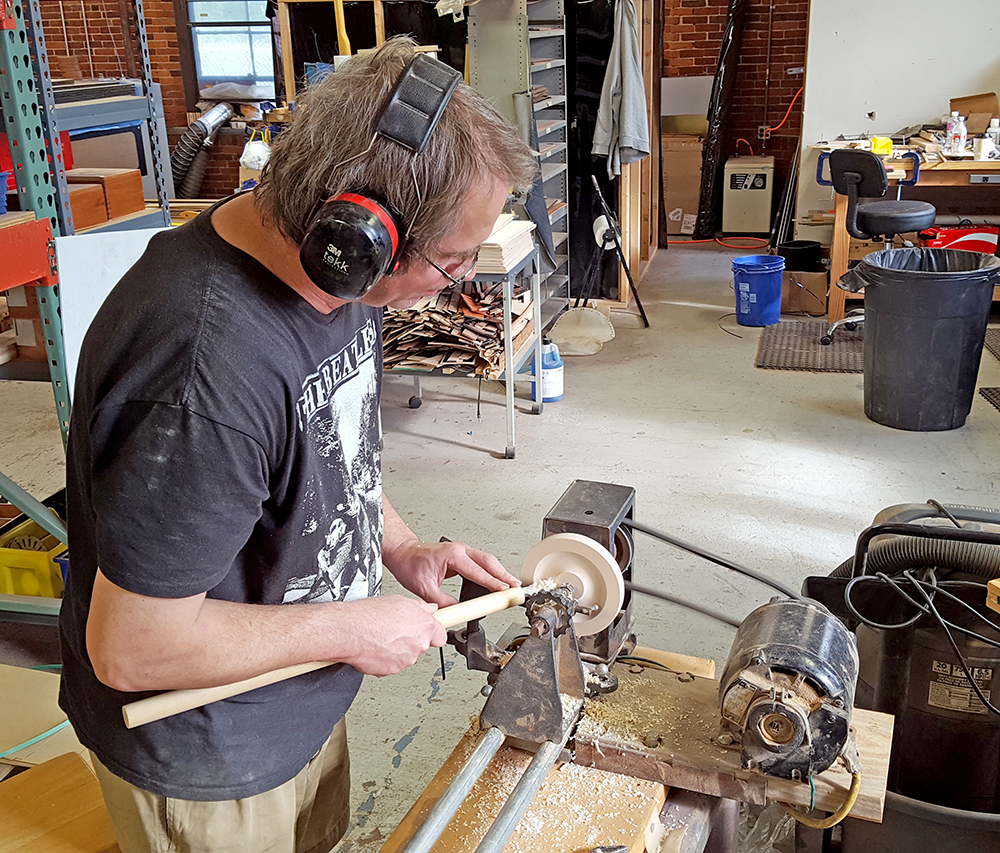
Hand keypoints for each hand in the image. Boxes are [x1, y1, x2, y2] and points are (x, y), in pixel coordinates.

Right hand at [340, 596, 446, 676]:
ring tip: (381, 636)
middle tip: (395, 629)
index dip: (433, 633)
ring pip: (406, 655)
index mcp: (425, 626)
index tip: (429, 631)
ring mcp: (406, 659)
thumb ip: (420, 607)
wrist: (349, 631)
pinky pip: (392, 664)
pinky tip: (375, 646)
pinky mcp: (392, 670)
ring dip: (397, 649)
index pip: (441, 636)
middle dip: (411, 639)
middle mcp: (419, 645)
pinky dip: (385, 658)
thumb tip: (430, 609)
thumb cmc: (370, 615)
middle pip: (422, 645)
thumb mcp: (399, 600)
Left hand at [385, 540, 519, 606]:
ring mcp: (462, 550)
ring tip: (511, 586)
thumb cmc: (410, 564)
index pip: (478, 571)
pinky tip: (497, 580)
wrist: (403, 553)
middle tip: (516, 588)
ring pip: (487, 560)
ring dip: (500, 573)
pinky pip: (481, 562)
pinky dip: (491, 571)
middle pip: (489, 562)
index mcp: (452, 555)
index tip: (505, 591)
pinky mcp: (462, 555)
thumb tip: (458, 612)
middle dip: (504, 576)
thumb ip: (443, 601)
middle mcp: (460, 550)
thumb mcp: (424, 588)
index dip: (493, 582)